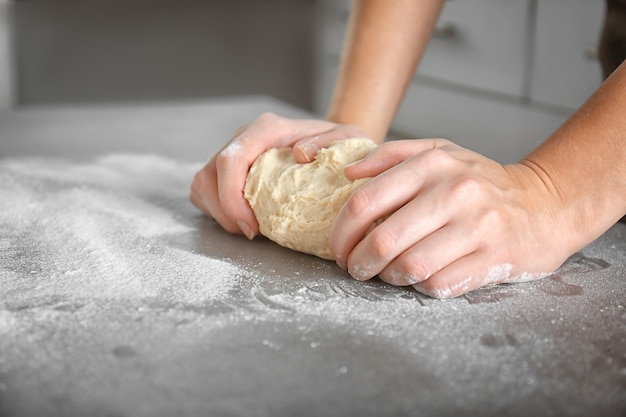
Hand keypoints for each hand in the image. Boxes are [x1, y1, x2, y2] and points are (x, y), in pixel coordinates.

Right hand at [189, 112, 367, 238]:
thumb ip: (330, 141)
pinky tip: (242, 220)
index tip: (252, 228)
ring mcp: (233, 151)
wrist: (334, 146)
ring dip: (219, 213)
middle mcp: (244, 137)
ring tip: (249, 228)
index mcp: (266, 129)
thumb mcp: (348, 139)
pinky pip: (205, 191)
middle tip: (252, 233)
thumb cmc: (341, 147)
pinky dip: (217, 211)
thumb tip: (300, 154)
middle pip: (209, 175)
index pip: (231, 160)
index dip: (232, 198)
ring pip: (203, 184)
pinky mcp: (228, 168)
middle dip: (224, 213)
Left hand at [329, 139, 574, 297]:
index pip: (364, 202)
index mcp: (432, 164)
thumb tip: (348, 173)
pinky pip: (439, 284)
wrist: (544, 205)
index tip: (338, 249)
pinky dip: (421, 286)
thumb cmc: (480, 182)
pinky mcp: (493, 258)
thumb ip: (391, 156)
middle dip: (358, 262)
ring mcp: (477, 227)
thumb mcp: (439, 152)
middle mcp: (455, 192)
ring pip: (409, 267)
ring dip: (388, 277)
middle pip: (382, 240)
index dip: (340, 233)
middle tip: (355, 268)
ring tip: (387, 274)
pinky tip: (421, 278)